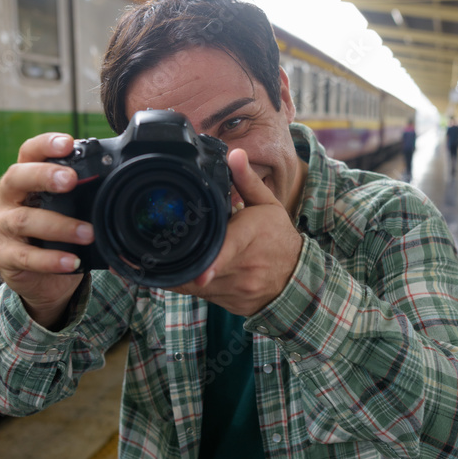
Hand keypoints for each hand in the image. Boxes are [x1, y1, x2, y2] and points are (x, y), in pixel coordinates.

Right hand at [0, 133, 91, 325]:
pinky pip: (26, 257)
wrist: (40, 277)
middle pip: (17, 177)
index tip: (68, 143)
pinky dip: (51, 260)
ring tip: (88, 233)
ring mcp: (2, 227)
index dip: (45, 144)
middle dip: (45, 175)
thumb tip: (118, 182)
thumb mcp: (68, 209)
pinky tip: (72, 261)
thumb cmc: (55, 234)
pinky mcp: (3, 255)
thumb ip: (82, 194)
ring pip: (24, 220)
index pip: (29, 153)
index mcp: (24, 179)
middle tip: (70, 180)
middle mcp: (8, 198)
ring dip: (60, 225)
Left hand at [175, 148, 303, 315]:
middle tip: (161, 250)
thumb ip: (246, 180)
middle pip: (205, 268)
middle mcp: (246, 266)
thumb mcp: (268, 205)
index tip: (200, 274)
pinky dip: (193, 285)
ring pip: (198, 286)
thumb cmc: (278, 237)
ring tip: (177, 260)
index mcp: (252, 236)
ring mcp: (240, 289)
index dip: (212, 263)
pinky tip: (195, 273)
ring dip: (185, 273)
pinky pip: (203, 297)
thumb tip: (234, 155)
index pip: (230, 248)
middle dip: (182, 260)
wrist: (296, 277)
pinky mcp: (233, 304)